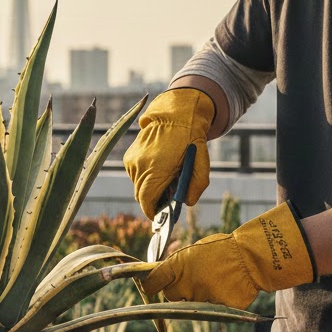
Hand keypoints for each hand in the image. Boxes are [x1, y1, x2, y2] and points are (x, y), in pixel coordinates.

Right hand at [123, 89, 214, 219]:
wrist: (175, 114)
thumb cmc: (191, 139)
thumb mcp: (201, 163)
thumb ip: (197, 187)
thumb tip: (187, 203)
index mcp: (156, 169)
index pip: (146, 202)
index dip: (152, 213)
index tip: (159, 217)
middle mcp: (139, 166)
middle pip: (141, 196)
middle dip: (153, 201)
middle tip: (167, 199)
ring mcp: (132, 161)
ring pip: (137, 187)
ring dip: (148, 189)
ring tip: (165, 180)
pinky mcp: (129, 156)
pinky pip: (134, 176)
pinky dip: (144, 178)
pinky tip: (158, 169)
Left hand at [142, 201, 316, 306]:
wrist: (251, 257)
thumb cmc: (221, 250)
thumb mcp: (194, 251)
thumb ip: (176, 266)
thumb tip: (161, 275)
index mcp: (177, 266)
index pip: (152, 283)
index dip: (151, 284)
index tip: (152, 285)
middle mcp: (186, 285)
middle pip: (171, 296)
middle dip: (177, 291)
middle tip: (193, 280)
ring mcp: (202, 299)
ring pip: (192, 304)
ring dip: (198, 296)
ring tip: (214, 280)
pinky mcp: (217, 309)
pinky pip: (211, 309)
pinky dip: (216, 301)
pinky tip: (225, 287)